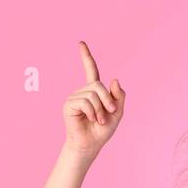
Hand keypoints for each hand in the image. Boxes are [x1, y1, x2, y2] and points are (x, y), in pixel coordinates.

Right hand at [62, 40, 124, 156]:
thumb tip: (114, 79)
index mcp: (94, 91)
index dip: (86, 57)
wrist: (90, 144)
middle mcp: (83, 91)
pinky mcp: (69, 105)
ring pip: (93, 94)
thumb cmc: (102, 130)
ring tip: (98, 120)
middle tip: (110, 114)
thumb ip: (119, 96)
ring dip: (100, 110)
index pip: (91, 70)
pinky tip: (90, 120)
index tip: (81, 43)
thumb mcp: (117, 113)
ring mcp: (74, 97)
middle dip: (108, 100)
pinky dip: (92, 112)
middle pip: (98, 85)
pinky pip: (85, 102)